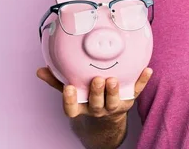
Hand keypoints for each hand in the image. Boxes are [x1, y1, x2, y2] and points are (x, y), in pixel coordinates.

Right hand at [36, 66, 152, 120]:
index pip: (72, 108)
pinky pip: (137, 91)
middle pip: (97, 104)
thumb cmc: (86, 98)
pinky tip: (148, 69)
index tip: (69, 88)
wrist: (106, 118)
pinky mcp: (129, 100)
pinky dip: (142, 81)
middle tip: (98, 80)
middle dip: (97, 93)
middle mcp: (97, 109)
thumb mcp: (71, 92)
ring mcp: (114, 106)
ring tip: (114, 79)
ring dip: (115, 90)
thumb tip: (40, 70)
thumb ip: (57, 81)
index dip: (70, 100)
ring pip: (115, 101)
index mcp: (81, 107)